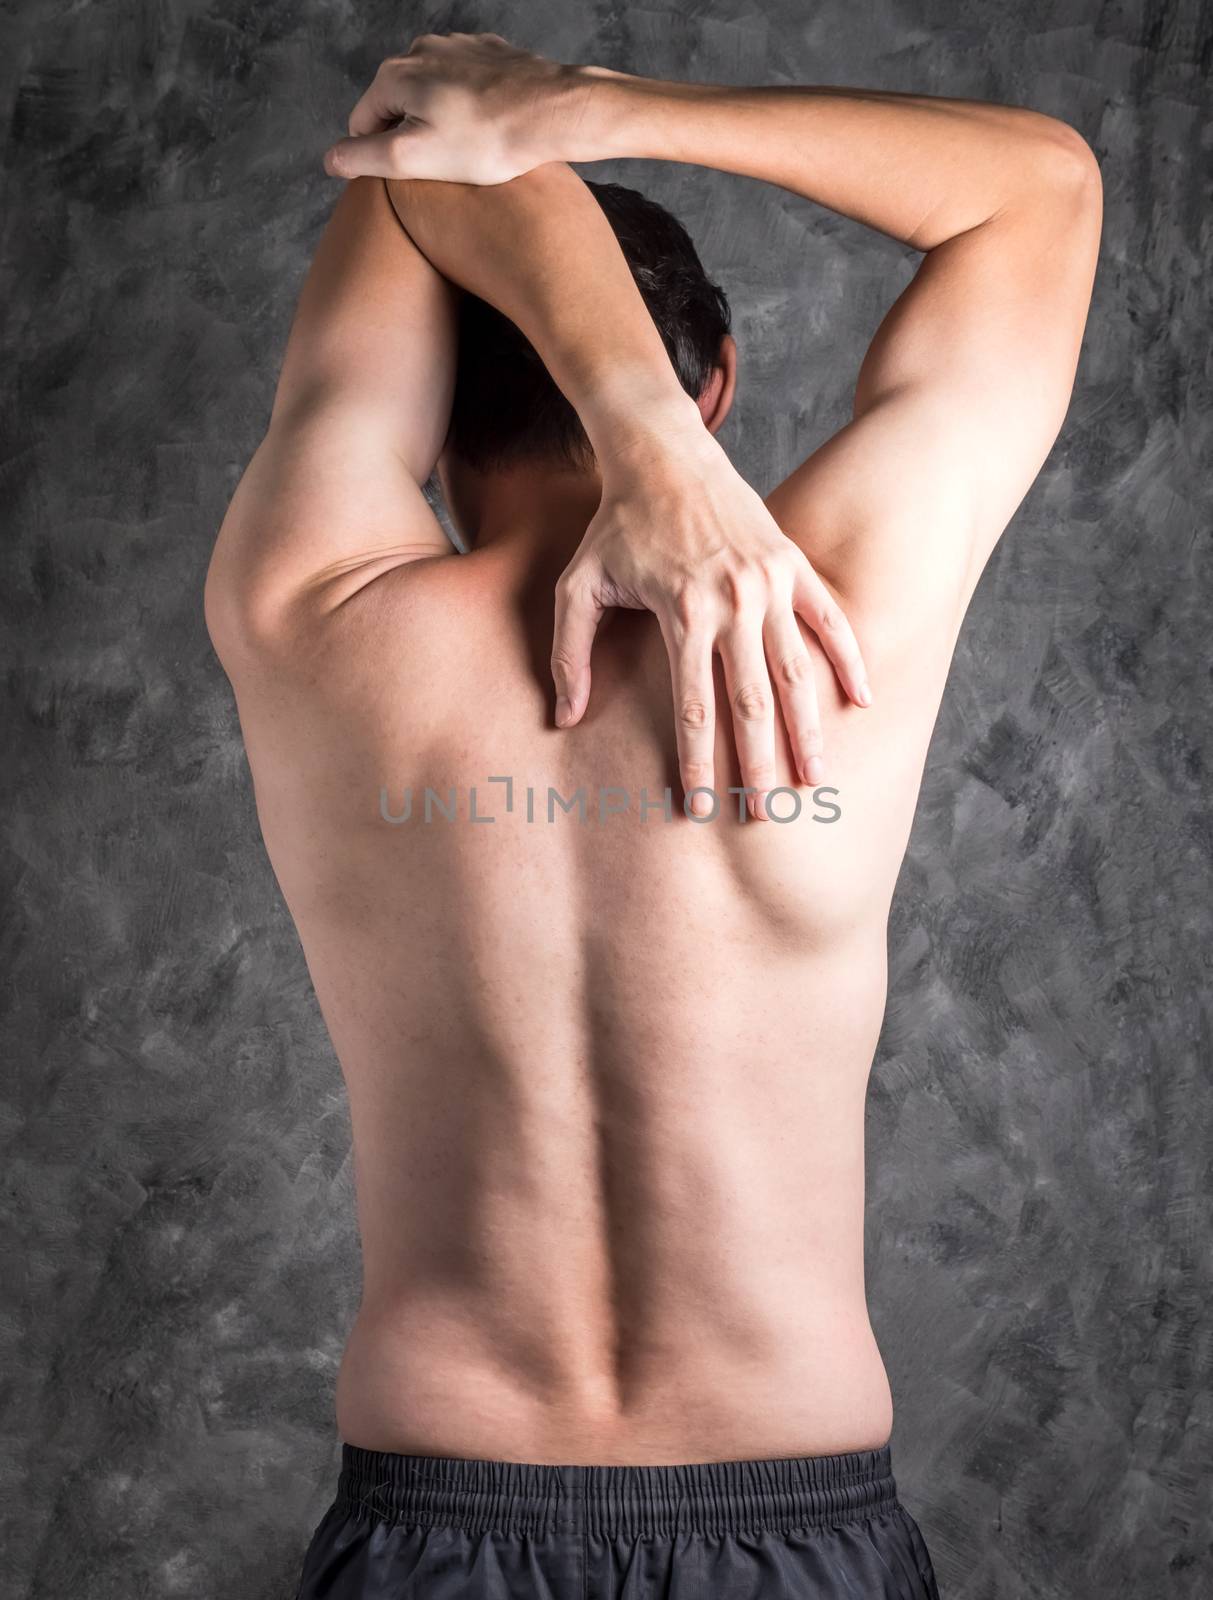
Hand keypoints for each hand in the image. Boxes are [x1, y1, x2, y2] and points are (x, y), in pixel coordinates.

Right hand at [324, 33, 575, 183]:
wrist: (553, 112)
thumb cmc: (487, 139)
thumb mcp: (412, 158)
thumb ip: (364, 158)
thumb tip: (330, 160)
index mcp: (396, 74)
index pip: (363, 123)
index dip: (378, 157)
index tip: (408, 179)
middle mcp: (423, 49)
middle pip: (399, 106)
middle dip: (412, 137)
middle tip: (442, 169)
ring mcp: (460, 48)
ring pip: (434, 95)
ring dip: (442, 122)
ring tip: (468, 152)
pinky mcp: (492, 55)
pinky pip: (467, 87)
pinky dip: (470, 109)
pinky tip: (489, 131)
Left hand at [552, 423, 871, 819]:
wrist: (663, 453)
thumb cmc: (614, 525)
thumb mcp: (577, 586)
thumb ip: (570, 654)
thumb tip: (566, 718)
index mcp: (682, 612)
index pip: (694, 708)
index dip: (698, 764)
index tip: (698, 807)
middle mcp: (733, 601)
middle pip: (751, 702)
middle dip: (757, 765)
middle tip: (763, 816)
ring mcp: (769, 582)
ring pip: (795, 671)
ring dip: (806, 729)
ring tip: (814, 778)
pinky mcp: (791, 563)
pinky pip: (828, 620)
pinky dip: (848, 661)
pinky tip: (861, 703)